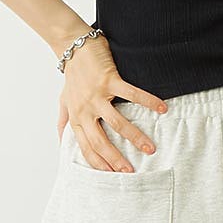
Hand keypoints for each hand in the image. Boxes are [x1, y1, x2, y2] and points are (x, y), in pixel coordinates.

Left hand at [57, 35, 168, 171]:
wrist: (73, 46)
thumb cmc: (72, 75)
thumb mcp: (63, 101)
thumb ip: (63, 122)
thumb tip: (61, 142)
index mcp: (76, 117)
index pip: (86, 147)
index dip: (99, 163)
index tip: (112, 176)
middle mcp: (85, 110)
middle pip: (100, 141)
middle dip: (115, 159)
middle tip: (131, 171)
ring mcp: (96, 95)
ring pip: (117, 123)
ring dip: (135, 137)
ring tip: (150, 149)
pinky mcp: (108, 79)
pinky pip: (131, 94)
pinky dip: (148, 101)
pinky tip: (162, 109)